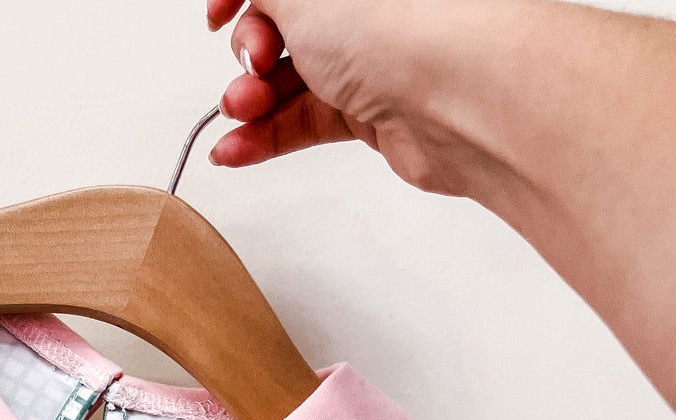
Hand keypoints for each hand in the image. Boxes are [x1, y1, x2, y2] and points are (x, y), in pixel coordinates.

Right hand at [204, 0, 449, 186]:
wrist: (457, 96)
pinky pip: (307, 119)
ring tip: (239, 112)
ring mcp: (370, 54)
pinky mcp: (373, 108)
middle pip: (285, 24)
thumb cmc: (398, 23)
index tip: (218, 15)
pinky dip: (267, 136)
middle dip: (250, 49)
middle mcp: (369, 3)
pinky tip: (235, 149)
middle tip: (254, 64)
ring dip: (252, 100)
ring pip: (293, 77)